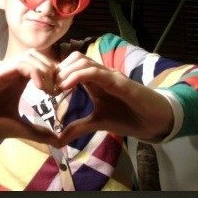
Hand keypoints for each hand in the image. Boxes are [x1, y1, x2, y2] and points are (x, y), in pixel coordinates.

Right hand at [0, 52, 66, 150]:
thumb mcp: (19, 128)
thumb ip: (38, 132)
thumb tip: (58, 141)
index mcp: (18, 81)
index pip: (43, 67)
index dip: (56, 77)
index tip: (61, 95)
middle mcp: (11, 72)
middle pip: (41, 57)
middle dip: (55, 72)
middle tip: (59, 92)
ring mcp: (3, 71)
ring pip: (33, 56)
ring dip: (47, 71)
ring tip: (50, 92)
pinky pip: (21, 63)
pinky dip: (36, 72)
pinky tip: (41, 90)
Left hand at [55, 52, 173, 144]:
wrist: (151, 121)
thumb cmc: (127, 117)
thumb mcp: (97, 123)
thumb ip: (78, 128)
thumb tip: (58, 139)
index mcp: (94, 81)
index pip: (71, 67)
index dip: (56, 75)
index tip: (45, 90)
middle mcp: (101, 74)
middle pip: (74, 58)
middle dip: (58, 71)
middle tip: (48, 88)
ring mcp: (110, 75)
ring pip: (83, 61)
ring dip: (66, 72)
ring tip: (55, 88)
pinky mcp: (118, 82)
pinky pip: (96, 72)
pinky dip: (78, 75)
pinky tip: (66, 86)